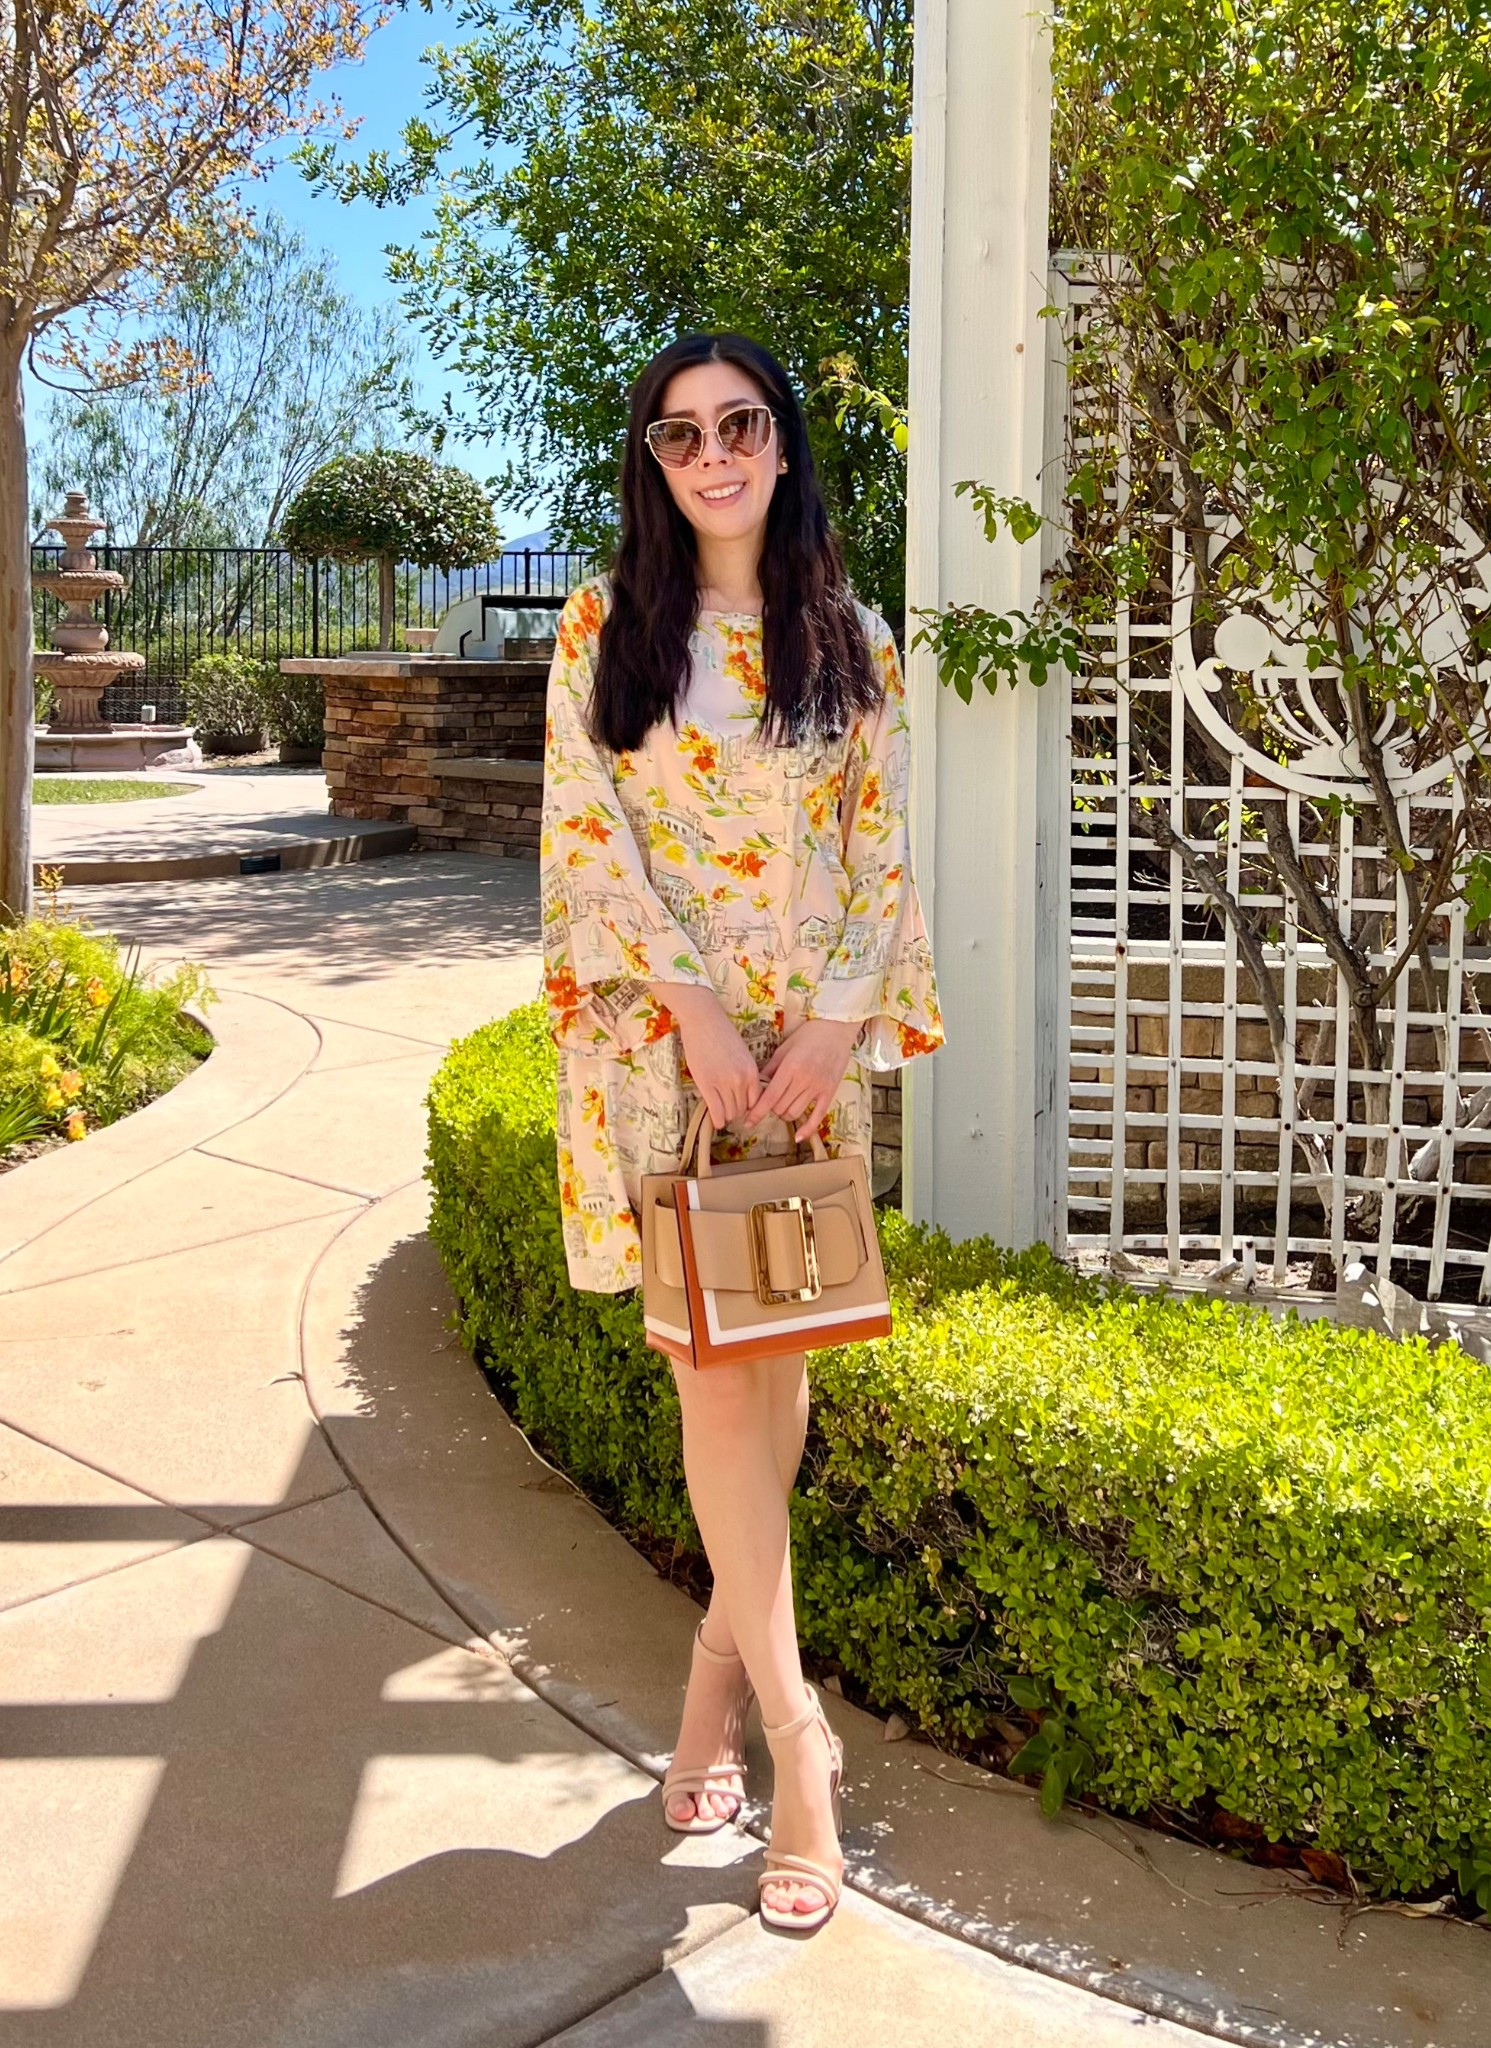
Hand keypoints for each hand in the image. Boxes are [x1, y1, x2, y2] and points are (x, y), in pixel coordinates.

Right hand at [650, 982, 761, 1129]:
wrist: (703, 1021)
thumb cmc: (721, 1034)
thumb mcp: (742, 1054)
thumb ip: (746, 1073)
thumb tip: (744, 1092)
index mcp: (752, 1071)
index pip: (757, 1101)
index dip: (749, 1106)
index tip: (742, 1107)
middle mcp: (741, 1080)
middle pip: (743, 1109)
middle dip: (736, 1111)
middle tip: (728, 1109)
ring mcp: (724, 1083)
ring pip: (730, 1112)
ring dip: (726, 1115)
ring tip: (720, 1111)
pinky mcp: (707, 1085)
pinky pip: (717, 1112)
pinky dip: (717, 1120)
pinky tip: (715, 1121)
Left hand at [744, 1017, 860, 1140]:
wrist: (837, 1028)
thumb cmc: (809, 1034)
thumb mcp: (784, 1048)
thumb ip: (770, 1068)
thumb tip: (757, 1085)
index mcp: (790, 1068)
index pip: (769, 1098)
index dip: (756, 1113)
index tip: (747, 1122)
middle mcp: (804, 1080)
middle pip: (780, 1108)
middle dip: (770, 1109)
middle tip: (770, 1101)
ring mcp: (818, 1087)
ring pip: (795, 1113)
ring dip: (785, 1114)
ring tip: (783, 1105)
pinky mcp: (830, 1092)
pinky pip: (818, 1117)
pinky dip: (807, 1129)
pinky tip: (798, 1137)